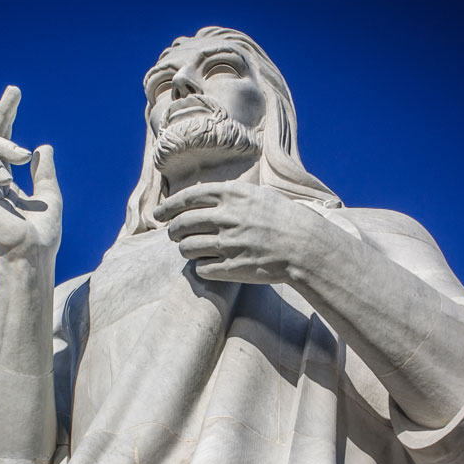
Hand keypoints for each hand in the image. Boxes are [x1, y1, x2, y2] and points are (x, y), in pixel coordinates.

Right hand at [0, 86, 61, 262]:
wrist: (32, 253)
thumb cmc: (42, 231)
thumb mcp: (49, 193)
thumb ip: (43, 171)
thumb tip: (41, 147)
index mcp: (3, 179)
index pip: (2, 141)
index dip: (7, 116)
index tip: (14, 92)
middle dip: (2, 111)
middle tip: (15, 92)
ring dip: (5, 144)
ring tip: (22, 157)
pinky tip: (8, 178)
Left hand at [154, 181, 327, 283]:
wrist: (305, 247)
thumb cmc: (283, 218)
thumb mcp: (258, 195)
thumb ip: (229, 194)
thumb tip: (201, 197)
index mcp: (231, 195)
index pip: (186, 198)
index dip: (168, 206)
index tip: (158, 213)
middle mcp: (226, 217)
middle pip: (181, 224)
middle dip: (172, 231)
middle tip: (173, 234)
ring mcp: (228, 244)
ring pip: (186, 248)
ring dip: (184, 249)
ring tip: (190, 249)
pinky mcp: (232, 268)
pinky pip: (201, 269)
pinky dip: (200, 266)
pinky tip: (207, 264)